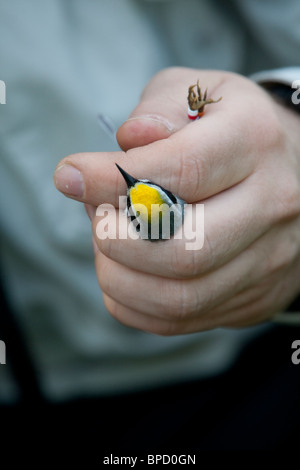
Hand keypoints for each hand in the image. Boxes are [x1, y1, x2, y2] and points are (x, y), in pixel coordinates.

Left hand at [54, 67, 299, 334]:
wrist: (292, 172)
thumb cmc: (232, 130)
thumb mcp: (201, 94)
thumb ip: (161, 109)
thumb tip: (129, 141)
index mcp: (255, 142)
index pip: (181, 170)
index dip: (111, 178)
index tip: (70, 176)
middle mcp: (271, 206)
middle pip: (184, 249)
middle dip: (115, 238)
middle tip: (96, 217)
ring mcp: (267, 259)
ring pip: (178, 296)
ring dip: (119, 276)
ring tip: (107, 244)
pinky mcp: (254, 296)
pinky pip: (179, 320)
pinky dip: (132, 303)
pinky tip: (124, 273)